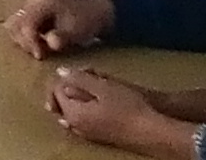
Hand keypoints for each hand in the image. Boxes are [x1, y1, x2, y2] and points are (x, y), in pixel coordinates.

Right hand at [6, 0, 115, 58]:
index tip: (40, 56)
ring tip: (40, 47)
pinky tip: (38, 43)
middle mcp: (32, 2)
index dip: (30, 42)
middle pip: (16, 24)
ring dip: (24, 40)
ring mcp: (29, 6)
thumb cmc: (84, 21)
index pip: (26, 24)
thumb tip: (50, 43)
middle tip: (41, 53)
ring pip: (14, 26)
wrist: (92, 13)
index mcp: (43, 3)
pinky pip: (18, 26)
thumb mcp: (77, 31)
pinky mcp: (29, 13)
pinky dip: (24, 37)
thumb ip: (63, 37)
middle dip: (26, 42)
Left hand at [48, 67, 194, 156]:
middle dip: (70, 85)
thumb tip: (60, 71)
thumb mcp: (104, 87)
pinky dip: (85, 106)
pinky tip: (99, 100)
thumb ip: (79, 78)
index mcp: (72, 113)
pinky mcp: (97, 136)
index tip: (80, 69)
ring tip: (94, 84)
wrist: (151, 132)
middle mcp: (74, 126)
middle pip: (61, 102)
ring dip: (78, 96)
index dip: (64, 76)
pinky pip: (82, 119)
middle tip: (86, 74)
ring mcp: (86, 133)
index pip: (55, 91)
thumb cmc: (128, 107)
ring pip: (71, 110)